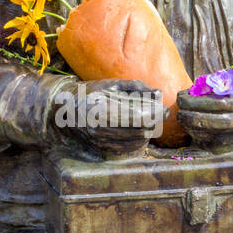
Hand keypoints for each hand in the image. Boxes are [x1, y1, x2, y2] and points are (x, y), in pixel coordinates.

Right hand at [52, 78, 167, 156]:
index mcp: (100, 109)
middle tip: (162, 115)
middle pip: (137, 131)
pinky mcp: (102, 147)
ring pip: (134, 142)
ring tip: (153, 121)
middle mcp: (98, 128)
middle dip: (154, 124)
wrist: (68, 109)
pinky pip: (127, 148)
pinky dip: (139, 140)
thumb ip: (135, 87)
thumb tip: (157, 94)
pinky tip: (142, 131)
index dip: (153, 114)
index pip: (135, 116)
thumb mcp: (111, 84)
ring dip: (148, 132)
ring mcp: (100, 140)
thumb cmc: (92, 92)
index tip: (164, 109)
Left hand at [176, 77, 232, 152]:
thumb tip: (185, 95)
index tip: (180, 98)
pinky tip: (189, 129)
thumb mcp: (225, 84)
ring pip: (212, 136)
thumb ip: (207, 87)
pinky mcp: (232, 146)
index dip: (196, 102)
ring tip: (181, 118)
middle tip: (178, 112)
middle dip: (191, 117)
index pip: (219, 103)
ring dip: (191, 128)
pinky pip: (211, 146)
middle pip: (215, 122)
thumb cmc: (232, 92)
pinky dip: (197, 138)